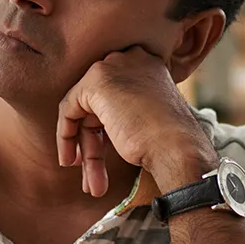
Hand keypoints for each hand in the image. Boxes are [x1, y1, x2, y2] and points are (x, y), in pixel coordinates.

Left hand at [57, 48, 216, 196]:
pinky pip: (69, 108)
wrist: (178, 149)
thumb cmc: (171, 144)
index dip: (105, 127)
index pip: (116, 94)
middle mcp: (131, 59)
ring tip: (91, 185)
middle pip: (98, 103)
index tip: (103, 152)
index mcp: (149, 66)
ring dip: (86, 150)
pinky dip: (66, 135)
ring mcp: (114, 67)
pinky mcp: (97, 81)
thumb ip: (127, 113)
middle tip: (92, 175)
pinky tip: (69, 161)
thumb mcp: (150, 120)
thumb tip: (98, 127)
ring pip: (84, 110)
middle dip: (92, 142)